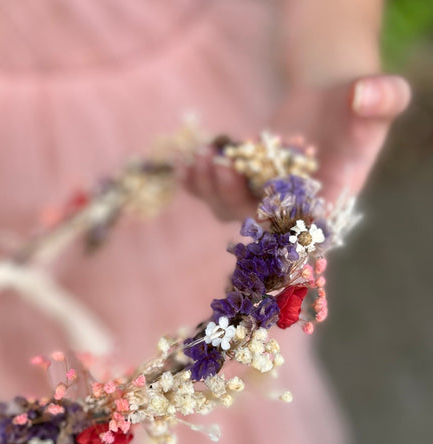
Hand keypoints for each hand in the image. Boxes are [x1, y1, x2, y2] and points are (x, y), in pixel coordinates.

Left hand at [180, 74, 410, 220]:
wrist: (330, 102)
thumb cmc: (357, 107)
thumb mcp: (377, 98)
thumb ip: (382, 99)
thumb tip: (367, 94)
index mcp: (325, 202)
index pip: (303, 224)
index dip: (280, 223)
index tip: (263, 207)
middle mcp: (289, 209)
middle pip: (254, 220)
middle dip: (233, 198)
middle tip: (221, 167)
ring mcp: (260, 200)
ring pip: (227, 209)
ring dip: (210, 188)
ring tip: (202, 156)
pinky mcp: (239, 184)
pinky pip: (210, 191)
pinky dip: (195, 183)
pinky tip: (185, 166)